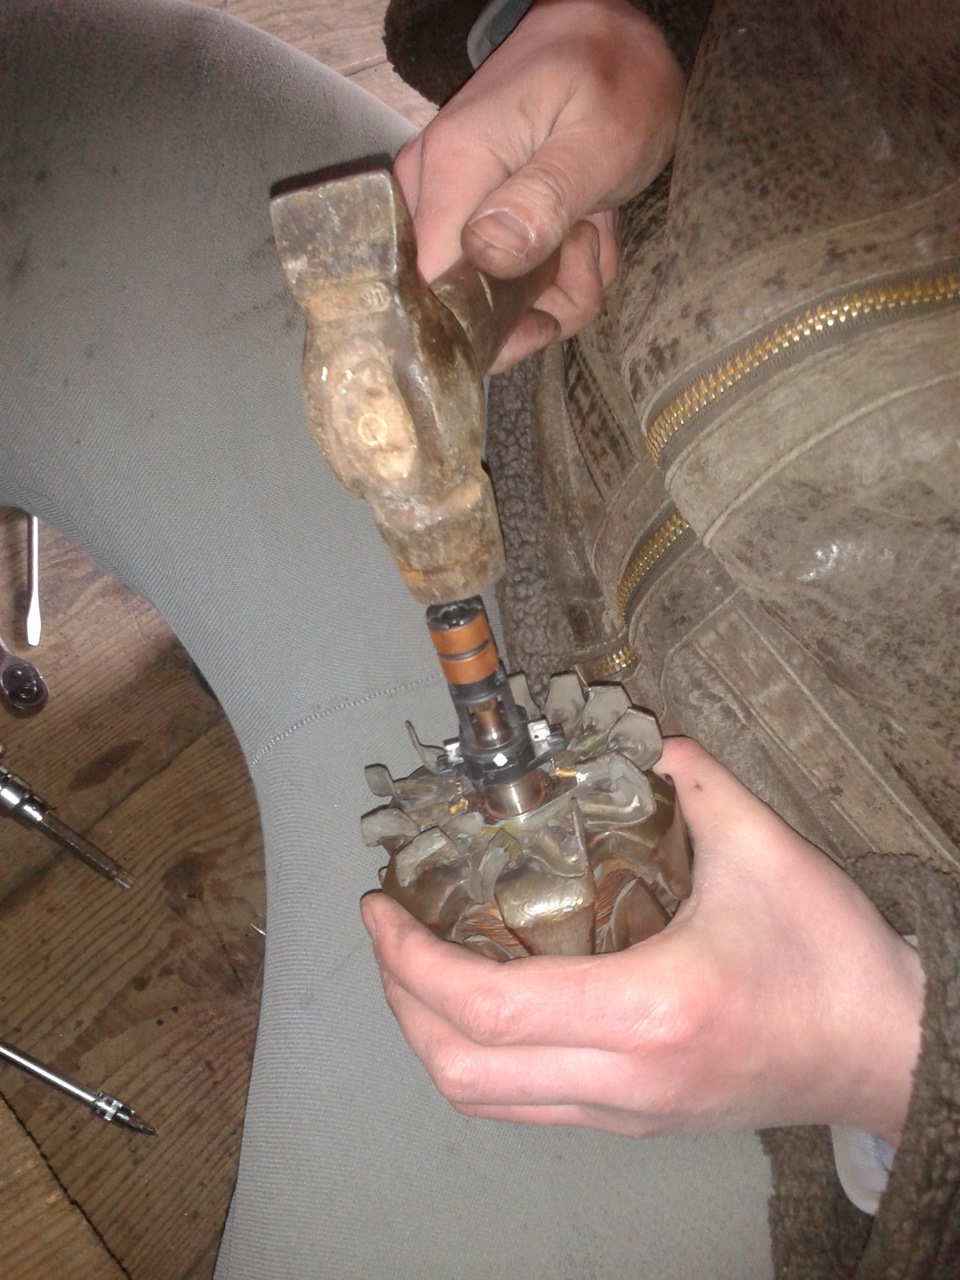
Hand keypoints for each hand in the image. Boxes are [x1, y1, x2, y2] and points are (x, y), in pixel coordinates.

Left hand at [362, 737, 924, 1146]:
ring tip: (419, 967)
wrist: (887, 1050)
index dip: (411, 958)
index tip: (382, 909)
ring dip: (432, 1035)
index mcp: (649, 1008)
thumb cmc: (835, 962)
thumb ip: (697, 782)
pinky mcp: (635, 1120)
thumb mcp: (769, 849)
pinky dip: (480, 1058)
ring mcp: (626, 1111)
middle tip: (389, 934)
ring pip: (488, 1102)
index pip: (488, 1006)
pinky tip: (484, 1003)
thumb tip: (650, 743)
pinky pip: (526, 1106)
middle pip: (463, 1070)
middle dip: (400, 1000)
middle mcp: (625, 1077)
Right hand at [393, 0, 685, 369]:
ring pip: (494, 306)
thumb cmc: (613, 79)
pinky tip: (582, 234)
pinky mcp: (470, 226)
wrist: (612, 40)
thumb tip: (489, 255)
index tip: (546, 316)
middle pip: (465, 309)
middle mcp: (432, 194)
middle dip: (539, 307)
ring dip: (560, 290)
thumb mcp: (599, 141)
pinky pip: (509, 286)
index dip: (487, 327)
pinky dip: (557, 277)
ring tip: (592, 232)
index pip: (430, 288)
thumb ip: (544, 198)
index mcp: (454, 168)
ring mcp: (448, 212)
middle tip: (588, 250)